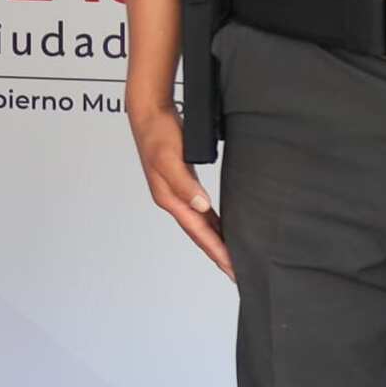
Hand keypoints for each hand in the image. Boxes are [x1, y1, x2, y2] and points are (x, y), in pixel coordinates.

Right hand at [128, 106, 233, 279]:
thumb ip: (184, 183)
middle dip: (217, 254)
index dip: (216, 251)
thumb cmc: (157, 133)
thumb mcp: (169, 157)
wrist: (149, 113)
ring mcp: (178, 192)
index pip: (197, 232)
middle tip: (236, 273)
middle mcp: (173, 199)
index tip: (231, 268)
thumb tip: (201, 206)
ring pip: (201, 225)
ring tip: (232, 258)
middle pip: (199, 234)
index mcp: (168, 198)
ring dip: (216, 241)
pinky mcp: (185, 183)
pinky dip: (213, 224)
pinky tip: (223, 228)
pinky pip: (202, 211)